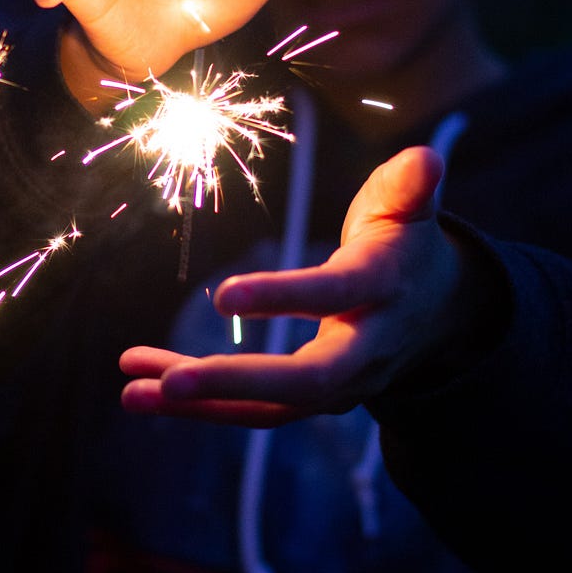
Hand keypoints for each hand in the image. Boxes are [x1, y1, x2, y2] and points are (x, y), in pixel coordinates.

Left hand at [120, 147, 481, 425]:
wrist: (438, 314)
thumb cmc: (406, 243)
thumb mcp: (410, 207)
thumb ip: (410, 185)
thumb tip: (426, 160)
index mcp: (384, 288)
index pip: (334, 296)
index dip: (283, 296)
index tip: (222, 294)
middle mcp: (365, 351)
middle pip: (307, 382)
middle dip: (236, 383)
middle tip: (170, 381)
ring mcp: (341, 387)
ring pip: (272, 409)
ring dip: (201, 404)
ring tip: (133, 391)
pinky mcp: (312, 401)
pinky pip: (255, 412)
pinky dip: (202, 404)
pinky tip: (144, 389)